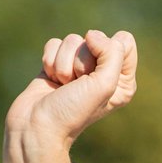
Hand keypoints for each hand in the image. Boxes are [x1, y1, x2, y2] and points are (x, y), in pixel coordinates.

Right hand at [1, 29, 138, 162]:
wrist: (37, 127)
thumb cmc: (73, 111)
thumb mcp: (104, 85)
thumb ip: (111, 53)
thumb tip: (92, 35)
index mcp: (122, 79)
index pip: (124, 41)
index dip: (107, 50)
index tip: (95, 74)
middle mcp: (103, 72)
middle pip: (95, 37)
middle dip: (81, 60)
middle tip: (76, 86)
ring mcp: (79, 68)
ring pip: (72, 39)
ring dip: (62, 64)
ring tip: (62, 86)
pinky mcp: (57, 64)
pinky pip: (54, 43)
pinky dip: (49, 61)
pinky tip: (51, 80)